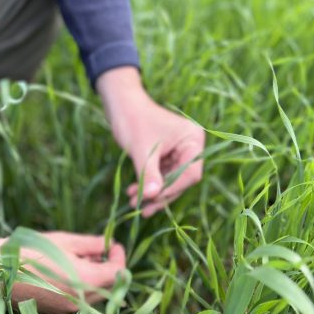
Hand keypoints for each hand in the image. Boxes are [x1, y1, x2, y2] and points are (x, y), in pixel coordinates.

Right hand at [0, 232, 125, 313]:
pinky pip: (81, 301)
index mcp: (85, 281)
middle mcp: (81, 301)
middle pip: (111, 286)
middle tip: (99, 250)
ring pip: (97, 295)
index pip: (119, 273)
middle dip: (110, 267)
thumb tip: (110, 245)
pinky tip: (69, 271)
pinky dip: (83, 287)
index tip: (113, 245)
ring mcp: (69, 310)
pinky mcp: (59, 313)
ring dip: (97, 278)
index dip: (120, 257)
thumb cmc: (30, 250)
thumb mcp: (64, 242)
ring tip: (81, 258)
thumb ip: (92, 245)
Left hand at [97, 67, 204, 216]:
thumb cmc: (133, 120)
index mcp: (193, 140)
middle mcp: (190, 146)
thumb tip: (152, 197)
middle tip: (142, 209)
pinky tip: (134, 192)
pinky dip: (149, 184)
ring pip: (170, 180)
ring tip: (133, 202)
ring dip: (152, 192)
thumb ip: (149, 174)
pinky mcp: (167, 155)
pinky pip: (161, 175)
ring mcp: (179, 151)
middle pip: (181, 180)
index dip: (172, 189)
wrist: (120, 105)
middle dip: (160, 194)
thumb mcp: (141, 150)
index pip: (191, 173)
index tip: (153, 199)